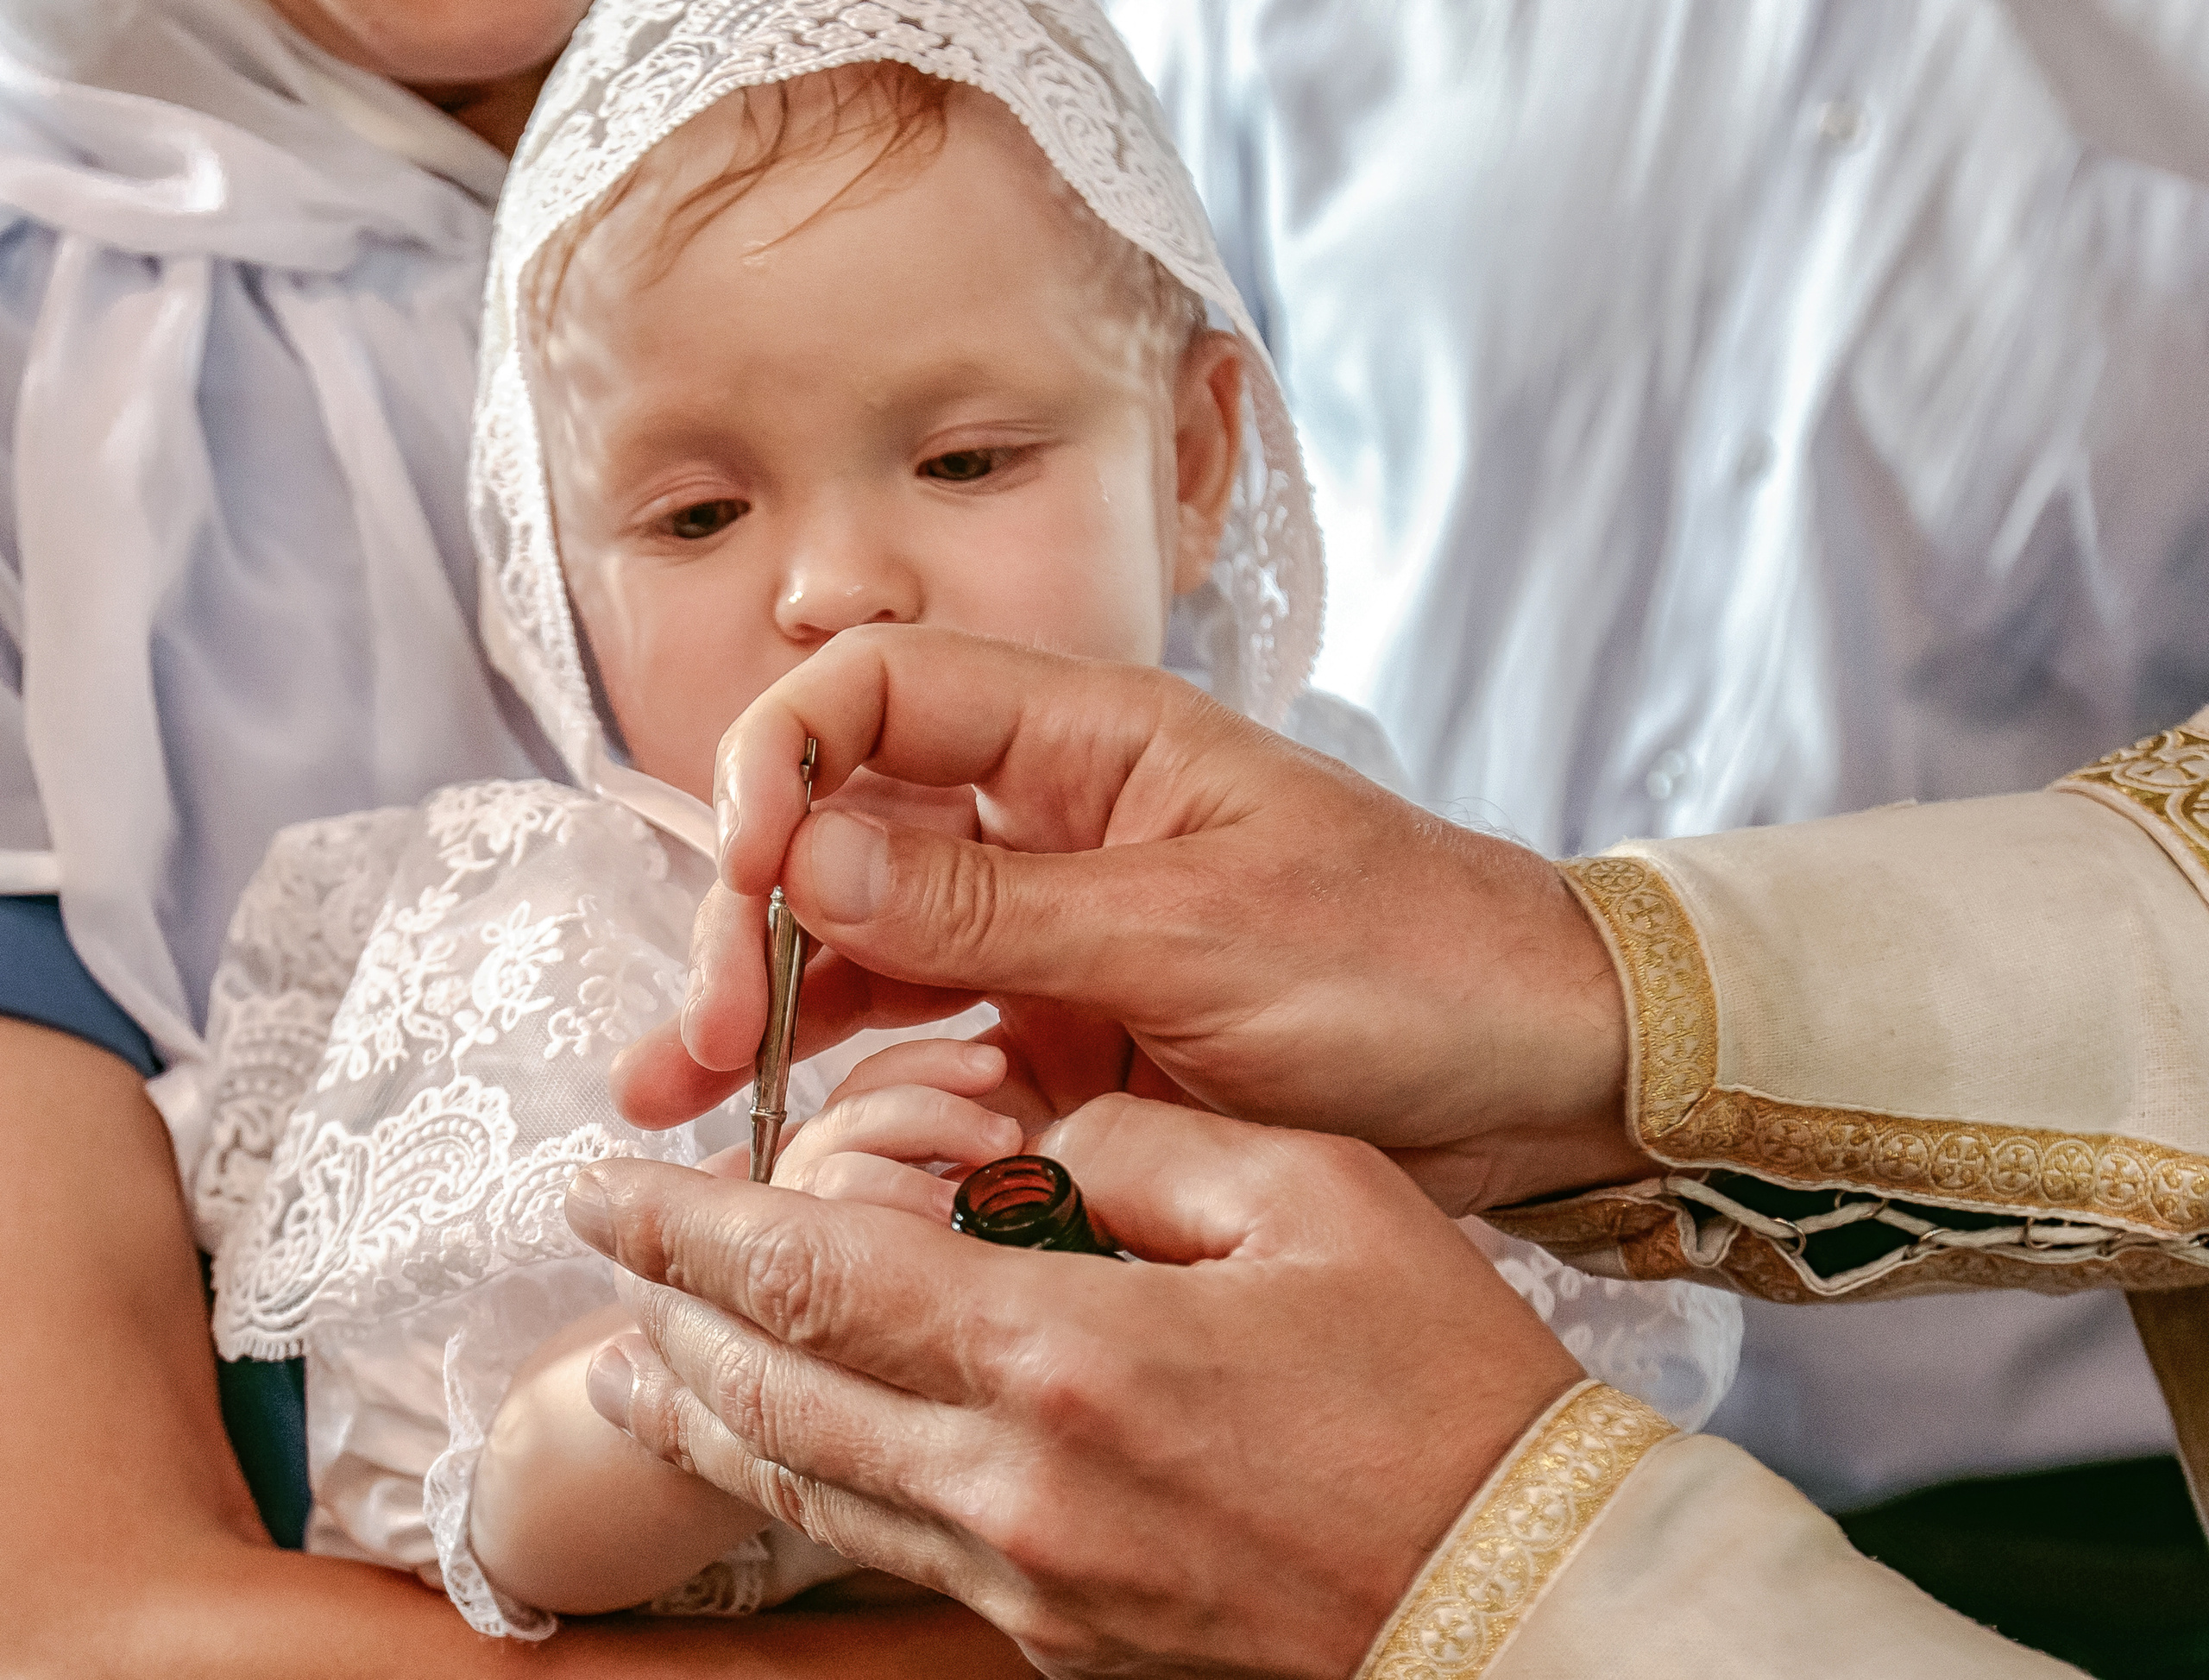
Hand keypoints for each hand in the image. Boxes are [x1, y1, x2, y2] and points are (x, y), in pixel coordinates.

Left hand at [565, 1101, 1584, 1679]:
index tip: (600, 1183)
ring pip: (808, 1488)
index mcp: (1072, 1354)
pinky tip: (776, 1459)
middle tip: (594, 1248)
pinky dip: (801, 1489)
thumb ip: (1138, 1150)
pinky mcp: (1059, 1637)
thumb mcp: (1314, 1196)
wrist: (1522, 1593)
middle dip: (664, 1309)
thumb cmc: (1442, 1382)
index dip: (691, 1224)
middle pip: (776, 1393)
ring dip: (703, 1415)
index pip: (817, 1275)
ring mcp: (1029, 1582)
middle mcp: (1017, 1486)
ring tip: (626, 1361)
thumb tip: (1034, 1160)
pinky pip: (889, 1550)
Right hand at [615, 626, 1644, 1213]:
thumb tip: (802, 856)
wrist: (1538, 1072)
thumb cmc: (1409, 964)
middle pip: (844, 833)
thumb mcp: (1195, 933)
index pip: (879, 693)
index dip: (782, 763)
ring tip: (677, 1100)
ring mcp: (1051, 932)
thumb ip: (995, 903)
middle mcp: (1048, 821)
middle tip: (698, 1044)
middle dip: (751, 921)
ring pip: (869, 947)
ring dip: (770, 1009)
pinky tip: (792, 1140)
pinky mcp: (1067, 1031)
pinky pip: (935, 1043)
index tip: (746, 873)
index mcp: (1087, 739)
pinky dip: (864, 1084)